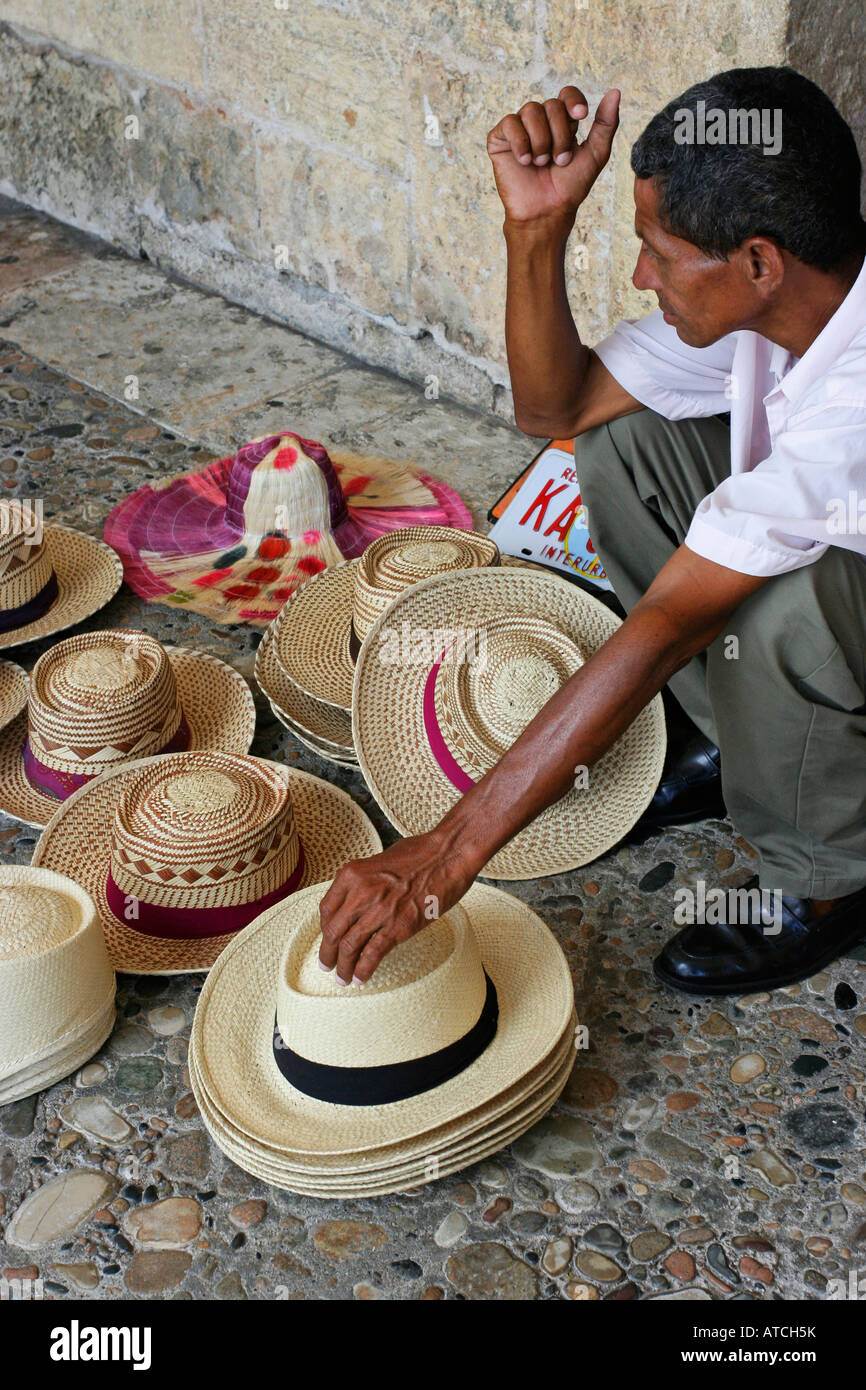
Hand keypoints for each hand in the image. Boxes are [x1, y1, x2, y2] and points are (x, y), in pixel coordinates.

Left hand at [317, 831, 478, 984]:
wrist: (448, 856)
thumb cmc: (419, 853)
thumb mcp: (379, 861)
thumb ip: (363, 882)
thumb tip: (355, 902)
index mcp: (352, 874)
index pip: (326, 909)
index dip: (324, 929)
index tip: (328, 939)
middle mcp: (360, 893)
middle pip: (333, 932)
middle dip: (327, 953)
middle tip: (326, 965)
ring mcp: (379, 912)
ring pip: (349, 947)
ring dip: (343, 967)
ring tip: (343, 977)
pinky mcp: (398, 927)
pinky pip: (372, 954)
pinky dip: (363, 970)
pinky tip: (361, 977)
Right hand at [487, 85, 620, 226]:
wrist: (547, 211)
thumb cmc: (570, 187)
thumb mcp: (595, 154)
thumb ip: (606, 124)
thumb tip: (615, 91)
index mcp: (562, 122)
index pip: (567, 94)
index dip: (573, 100)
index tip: (581, 116)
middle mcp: (540, 122)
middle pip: (552, 105)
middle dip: (560, 135)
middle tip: (559, 161)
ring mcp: (519, 129)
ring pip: (530, 110)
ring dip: (541, 141)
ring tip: (541, 163)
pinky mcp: (499, 139)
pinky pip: (510, 123)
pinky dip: (521, 142)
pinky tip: (525, 161)